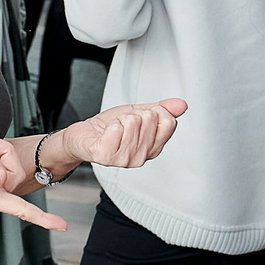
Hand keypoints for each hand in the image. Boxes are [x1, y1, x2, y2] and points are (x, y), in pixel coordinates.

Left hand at [54, 98, 188, 172]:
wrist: (82, 137)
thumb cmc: (108, 127)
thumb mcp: (138, 113)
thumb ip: (161, 109)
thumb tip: (182, 105)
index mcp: (153, 148)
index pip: (168, 122)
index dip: (153, 110)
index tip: (140, 116)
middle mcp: (141, 157)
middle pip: (150, 118)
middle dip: (133, 113)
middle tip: (122, 123)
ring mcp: (124, 159)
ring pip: (132, 121)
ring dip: (120, 118)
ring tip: (113, 127)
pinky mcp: (106, 156)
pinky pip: (115, 129)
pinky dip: (109, 124)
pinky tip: (105, 132)